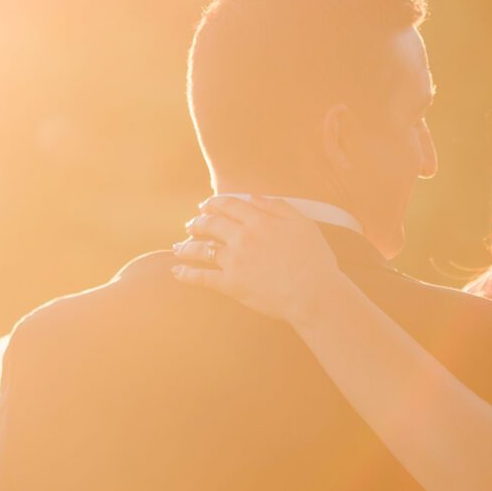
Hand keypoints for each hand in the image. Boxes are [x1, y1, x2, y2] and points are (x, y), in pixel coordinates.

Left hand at [172, 196, 342, 324]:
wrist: (313, 293)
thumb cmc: (314, 260)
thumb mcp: (303, 224)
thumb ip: (278, 207)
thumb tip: (255, 197)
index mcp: (259, 221)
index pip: (229, 206)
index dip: (214, 203)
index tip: (206, 206)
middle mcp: (242, 237)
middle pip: (211, 224)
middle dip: (198, 223)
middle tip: (191, 224)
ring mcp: (234, 261)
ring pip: (202, 249)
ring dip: (187, 246)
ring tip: (178, 246)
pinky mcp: (231, 284)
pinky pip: (203, 277)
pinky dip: (187, 274)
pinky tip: (177, 272)